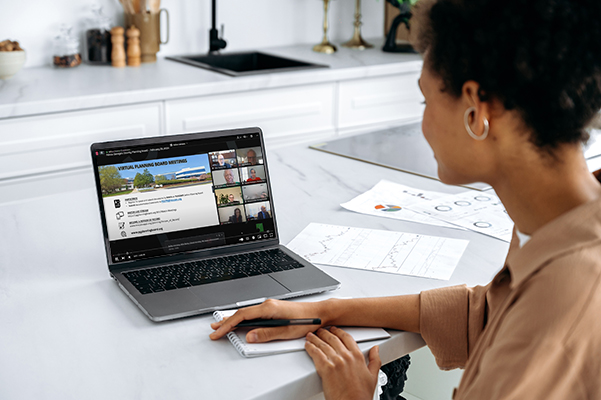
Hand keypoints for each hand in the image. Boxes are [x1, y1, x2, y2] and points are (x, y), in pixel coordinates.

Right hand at [209, 299, 324, 342]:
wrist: (319, 313)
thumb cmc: (306, 320)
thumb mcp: (286, 331)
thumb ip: (266, 334)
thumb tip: (250, 336)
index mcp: (268, 308)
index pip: (242, 316)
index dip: (228, 325)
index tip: (218, 332)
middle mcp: (267, 305)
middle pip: (241, 313)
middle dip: (226, 322)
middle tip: (214, 329)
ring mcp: (270, 306)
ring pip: (246, 313)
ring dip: (233, 320)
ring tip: (221, 325)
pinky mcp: (273, 310)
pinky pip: (253, 313)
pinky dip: (243, 318)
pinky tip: (239, 322)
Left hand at [305, 327, 380, 399]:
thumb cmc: (361, 395)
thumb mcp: (373, 376)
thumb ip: (375, 360)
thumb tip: (376, 349)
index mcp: (357, 356)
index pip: (347, 338)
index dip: (338, 332)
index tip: (334, 330)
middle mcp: (346, 356)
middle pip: (333, 339)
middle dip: (325, 333)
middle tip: (320, 331)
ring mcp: (336, 361)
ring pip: (323, 344)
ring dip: (315, 338)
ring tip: (311, 336)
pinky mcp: (326, 368)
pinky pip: (316, 353)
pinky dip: (310, 347)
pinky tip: (308, 345)